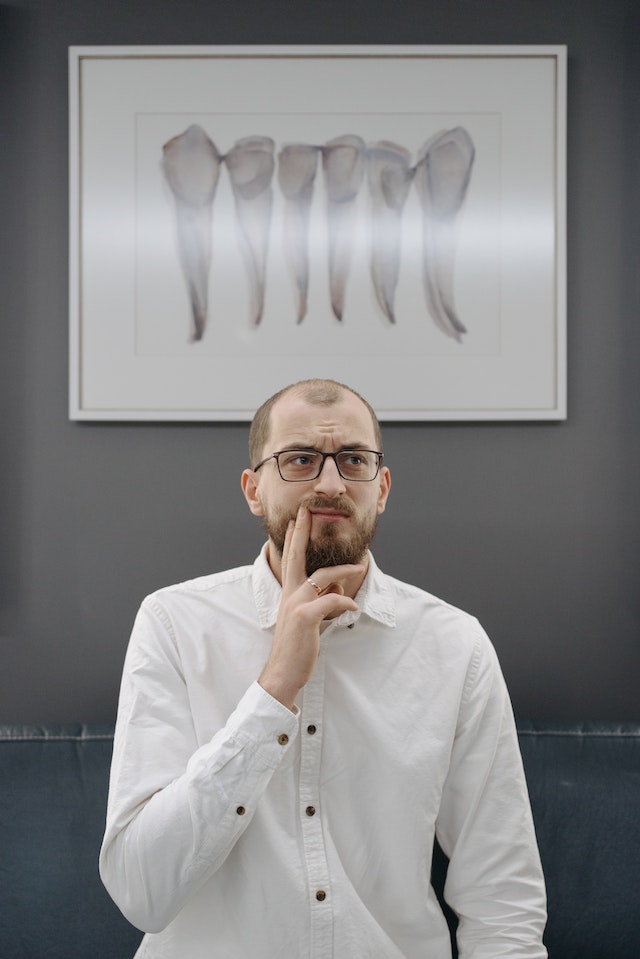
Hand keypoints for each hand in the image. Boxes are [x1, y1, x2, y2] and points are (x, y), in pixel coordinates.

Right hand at [258, 505, 364, 709]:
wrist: (283, 672)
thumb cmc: (297, 647)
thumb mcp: (307, 619)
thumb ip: (320, 600)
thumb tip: (337, 590)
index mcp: (289, 593)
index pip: (290, 560)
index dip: (293, 539)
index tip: (295, 520)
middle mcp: (290, 594)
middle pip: (296, 556)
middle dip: (301, 532)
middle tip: (306, 511)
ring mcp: (296, 604)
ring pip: (325, 576)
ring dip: (345, 571)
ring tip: (361, 567)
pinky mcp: (305, 617)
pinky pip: (333, 599)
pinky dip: (346, 601)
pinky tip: (353, 608)